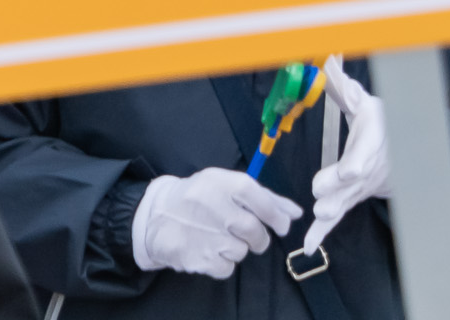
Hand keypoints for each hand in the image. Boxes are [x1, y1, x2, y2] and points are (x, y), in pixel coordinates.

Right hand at [130, 168, 299, 278]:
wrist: (154, 215)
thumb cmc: (197, 198)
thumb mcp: (224, 187)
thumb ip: (263, 198)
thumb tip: (295, 213)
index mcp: (218, 182)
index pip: (258, 196)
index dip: (274, 213)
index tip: (279, 224)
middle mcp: (210, 205)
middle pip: (255, 231)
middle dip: (257, 237)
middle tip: (244, 233)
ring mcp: (203, 233)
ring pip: (242, 251)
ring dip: (236, 248)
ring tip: (216, 237)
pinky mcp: (197, 257)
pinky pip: (227, 268)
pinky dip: (222, 263)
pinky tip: (208, 249)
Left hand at [302, 62, 388, 255]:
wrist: (403, 153)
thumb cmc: (380, 122)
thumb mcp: (365, 101)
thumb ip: (344, 87)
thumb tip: (326, 60)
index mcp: (374, 141)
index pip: (366, 154)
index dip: (357, 164)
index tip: (349, 173)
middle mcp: (369, 169)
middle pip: (354, 183)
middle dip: (339, 192)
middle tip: (322, 201)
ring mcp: (361, 188)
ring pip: (345, 201)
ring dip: (332, 212)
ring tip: (317, 218)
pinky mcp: (350, 199)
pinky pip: (336, 216)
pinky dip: (322, 232)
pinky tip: (308, 246)